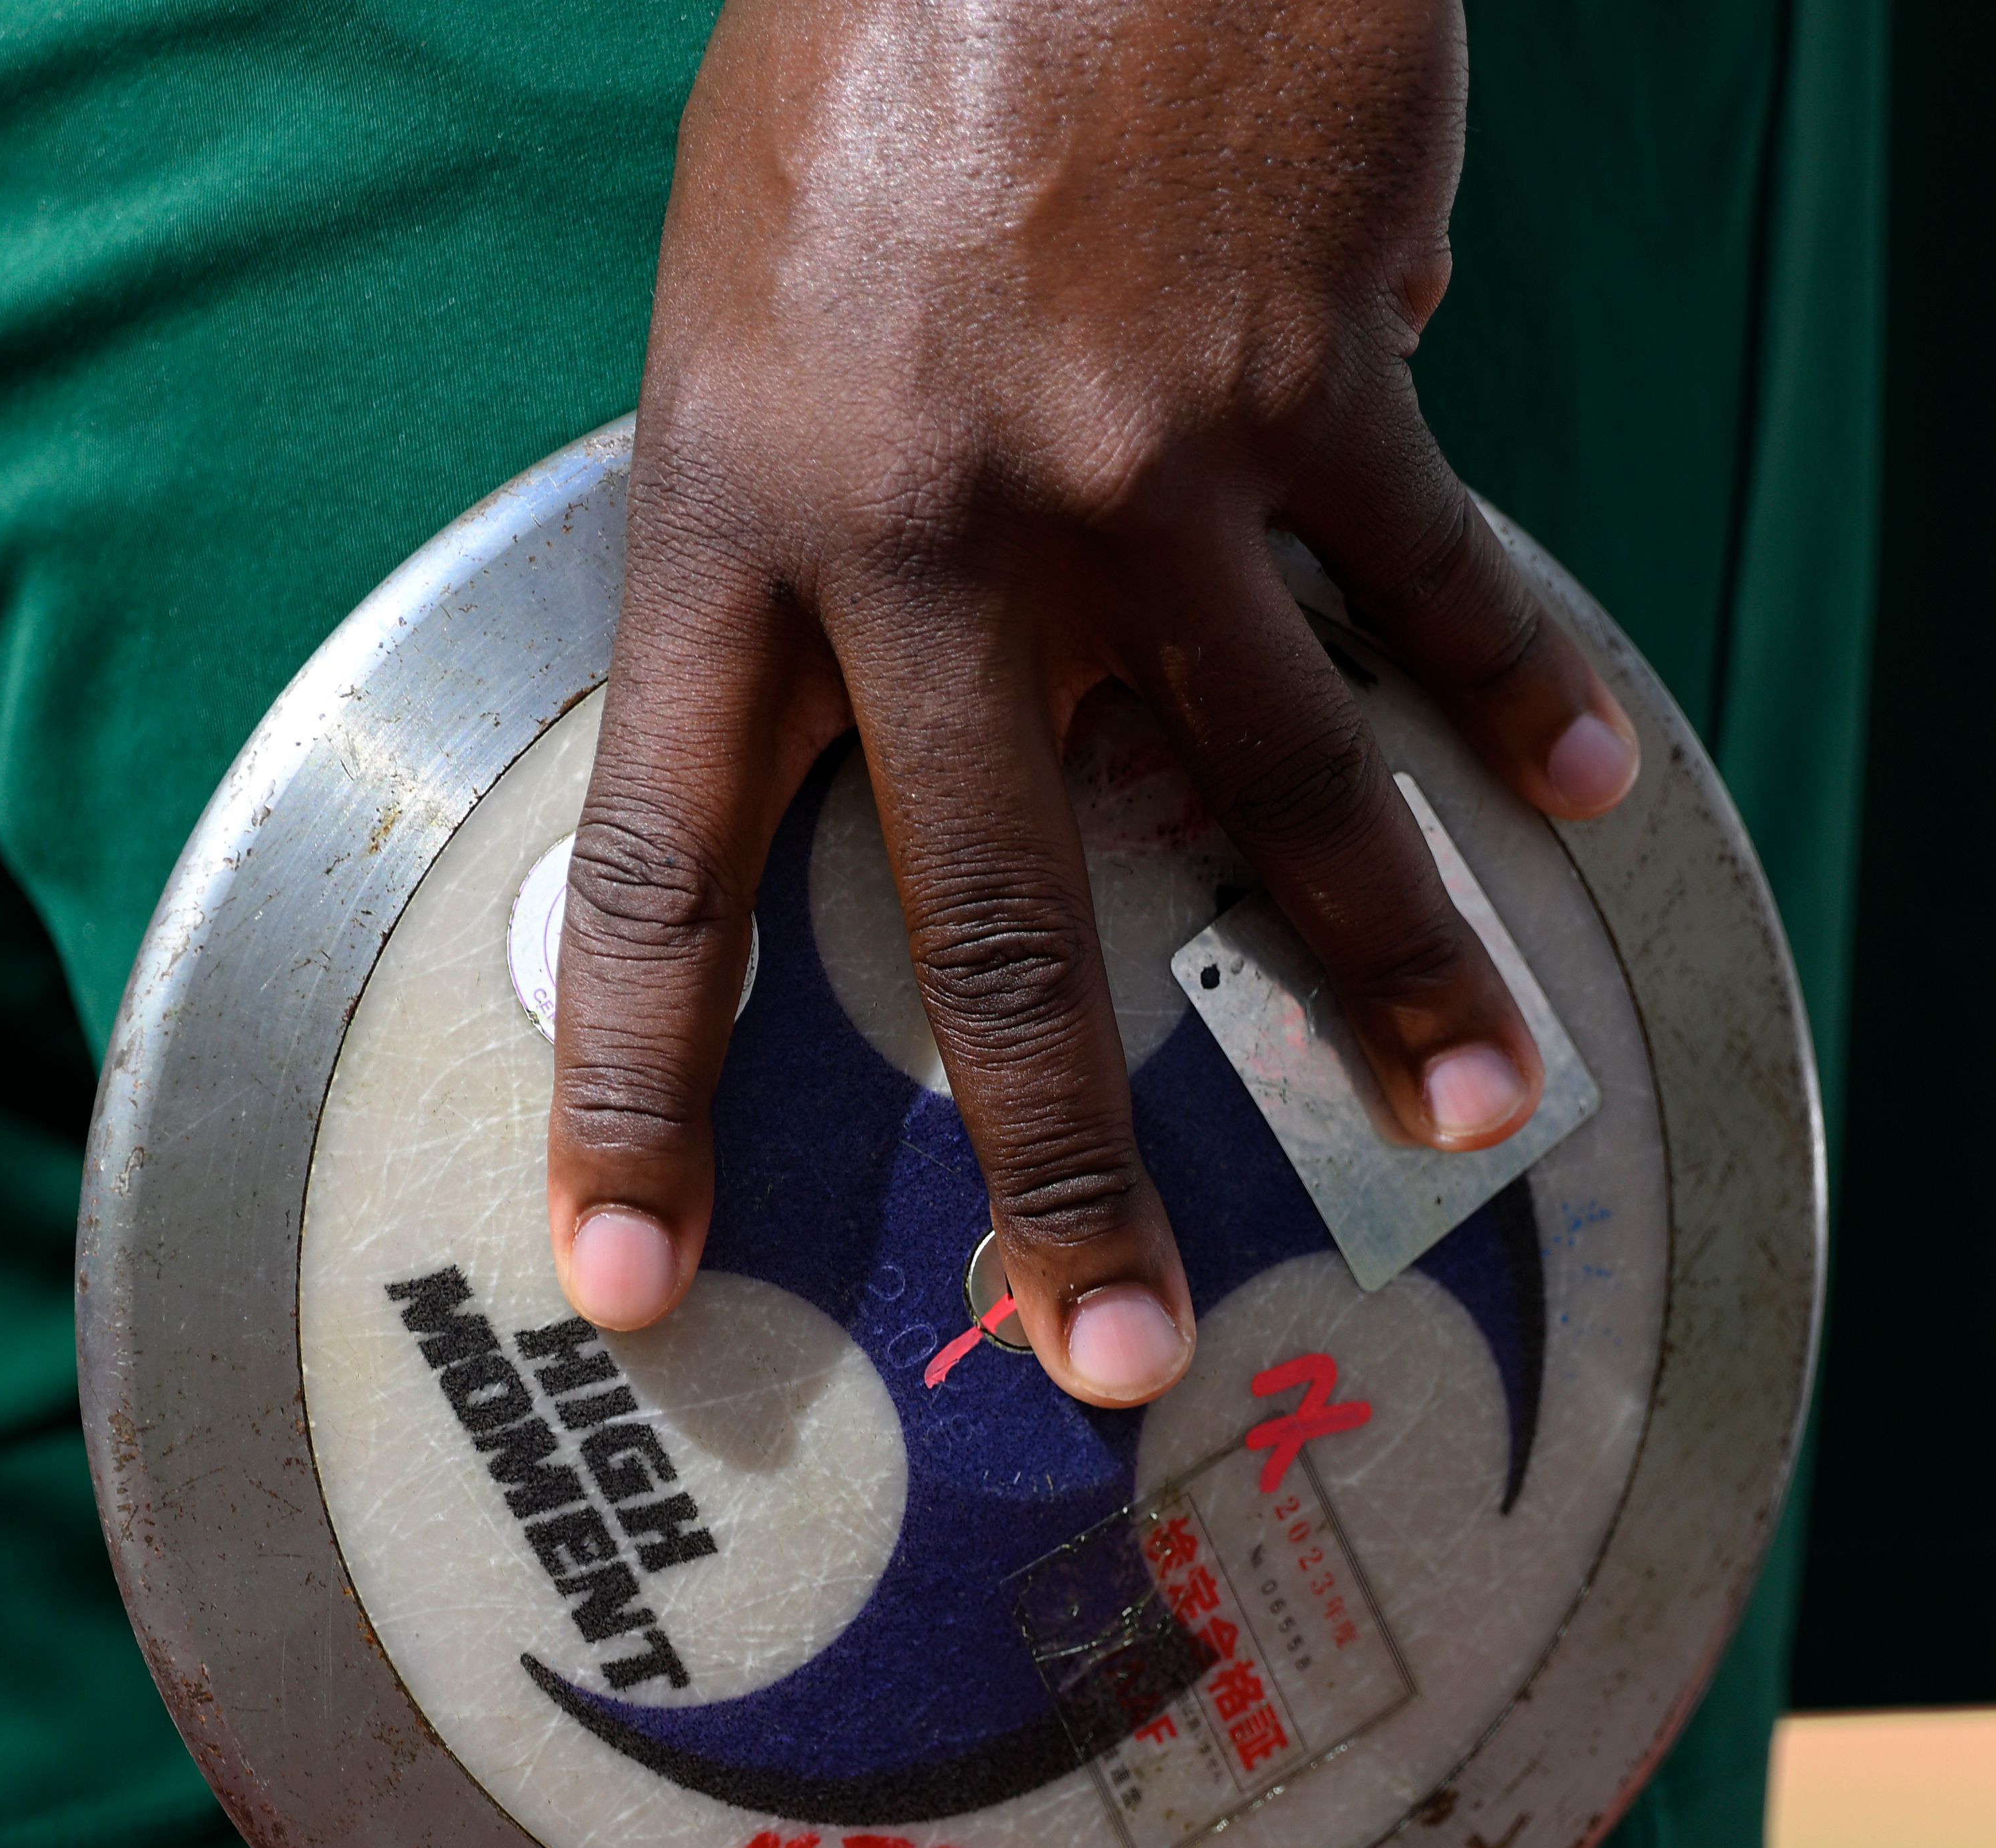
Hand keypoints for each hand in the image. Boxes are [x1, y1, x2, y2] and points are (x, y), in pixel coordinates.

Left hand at [547, 0, 1639, 1405]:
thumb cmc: (876, 32)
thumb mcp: (750, 296)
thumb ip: (820, 529)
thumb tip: (1002, 669)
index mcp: (732, 515)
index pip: (659, 871)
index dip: (640, 1093)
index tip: (634, 1272)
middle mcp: (932, 532)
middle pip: (997, 925)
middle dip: (1057, 1166)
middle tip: (1113, 1356)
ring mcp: (1139, 466)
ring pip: (1275, 786)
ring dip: (1387, 968)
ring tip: (1469, 1108)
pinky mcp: (1319, 378)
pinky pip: (1429, 578)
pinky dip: (1506, 684)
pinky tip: (1574, 782)